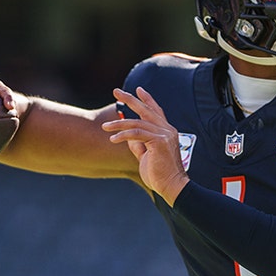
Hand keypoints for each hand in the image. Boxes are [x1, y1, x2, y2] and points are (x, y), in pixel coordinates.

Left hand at [101, 87, 189, 203]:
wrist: (171, 186)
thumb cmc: (160, 174)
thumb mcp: (146, 156)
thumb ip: (138, 145)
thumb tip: (128, 137)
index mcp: (167, 132)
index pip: (156, 111)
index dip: (147, 99)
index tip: (138, 90)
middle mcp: (167, 130)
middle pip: (146, 110)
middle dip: (130, 99)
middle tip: (116, 91)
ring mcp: (165, 134)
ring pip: (137, 122)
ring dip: (119, 124)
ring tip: (105, 127)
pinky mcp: (159, 141)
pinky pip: (137, 134)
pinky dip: (123, 135)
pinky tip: (113, 139)